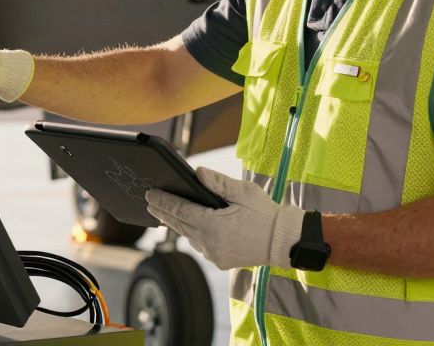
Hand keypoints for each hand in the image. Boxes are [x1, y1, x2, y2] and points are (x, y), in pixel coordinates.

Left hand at [145, 168, 304, 270]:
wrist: (283, 241)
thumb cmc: (265, 213)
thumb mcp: (243, 192)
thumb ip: (218, 183)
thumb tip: (197, 173)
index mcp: (213, 225)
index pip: (180, 211)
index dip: (163, 202)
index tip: (149, 194)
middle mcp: (210, 243)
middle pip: (180, 225)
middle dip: (163, 213)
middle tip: (150, 202)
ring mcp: (215, 254)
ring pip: (189, 237)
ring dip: (177, 224)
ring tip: (165, 214)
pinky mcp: (221, 261)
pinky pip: (201, 246)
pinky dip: (193, 235)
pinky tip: (188, 227)